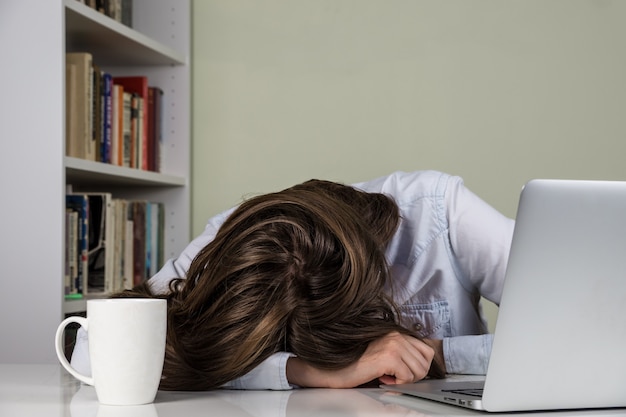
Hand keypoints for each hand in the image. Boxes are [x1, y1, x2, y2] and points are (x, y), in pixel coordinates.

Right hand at [286, 331, 434, 387]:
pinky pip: (408, 377)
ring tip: (388, 377)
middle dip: (414, 375)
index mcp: (396, 333)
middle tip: (395, 377)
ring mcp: (393, 345)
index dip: (419, 366)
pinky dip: (398, 383)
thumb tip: (420, 365)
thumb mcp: (383, 352)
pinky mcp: (389, 357)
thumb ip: (401, 353)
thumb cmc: (355, 363)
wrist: (335, 367)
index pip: (427, 350)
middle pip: (426, 361)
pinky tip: (383, 378)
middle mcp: (396, 335)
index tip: (404, 372)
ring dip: (406, 379)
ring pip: (420, 370)